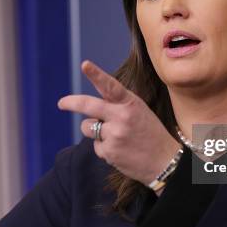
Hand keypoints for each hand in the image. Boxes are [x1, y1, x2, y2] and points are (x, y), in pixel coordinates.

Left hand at [57, 60, 181, 186]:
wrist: (165, 161)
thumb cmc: (151, 134)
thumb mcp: (140, 112)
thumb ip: (118, 106)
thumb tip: (92, 109)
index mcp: (130, 103)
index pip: (111, 86)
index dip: (96, 74)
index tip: (85, 65)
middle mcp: (121, 117)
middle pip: (89, 106)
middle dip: (71, 103)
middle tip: (61, 103)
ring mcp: (114, 135)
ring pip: (88, 127)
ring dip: (94, 130)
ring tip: (116, 137)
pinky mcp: (109, 152)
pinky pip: (96, 146)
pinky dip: (104, 148)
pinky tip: (121, 151)